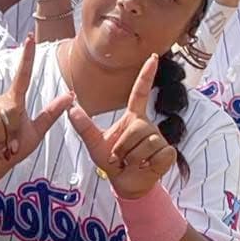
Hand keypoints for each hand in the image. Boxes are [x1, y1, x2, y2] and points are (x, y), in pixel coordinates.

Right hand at [0, 36, 72, 183]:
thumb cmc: (15, 149)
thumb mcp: (36, 132)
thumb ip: (51, 114)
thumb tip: (71, 95)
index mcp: (14, 102)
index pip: (22, 77)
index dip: (26, 58)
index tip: (30, 39)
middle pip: (11, 112)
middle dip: (13, 133)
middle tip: (10, 145)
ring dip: (2, 142)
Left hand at [66, 56, 172, 197]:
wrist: (126, 184)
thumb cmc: (111, 162)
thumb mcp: (94, 144)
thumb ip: (84, 126)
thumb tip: (70, 107)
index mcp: (132, 117)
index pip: (140, 92)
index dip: (146, 75)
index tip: (152, 57)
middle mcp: (148, 124)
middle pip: (136, 130)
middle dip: (123, 148)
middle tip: (120, 158)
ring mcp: (160, 138)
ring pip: (146, 143)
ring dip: (133, 158)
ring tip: (131, 163)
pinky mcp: (168, 153)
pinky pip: (157, 155)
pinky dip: (147, 165)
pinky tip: (146, 167)